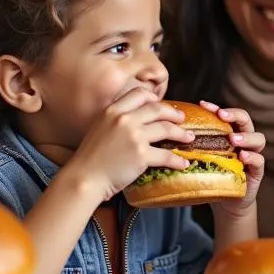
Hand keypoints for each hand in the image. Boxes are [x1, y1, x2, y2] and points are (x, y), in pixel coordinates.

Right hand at [69, 87, 193, 201]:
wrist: (84, 178)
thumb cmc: (89, 158)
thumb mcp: (99, 128)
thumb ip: (115, 121)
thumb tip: (134, 120)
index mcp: (112, 110)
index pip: (139, 94)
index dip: (154, 98)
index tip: (161, 103)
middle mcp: (124, 119)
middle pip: (157, 109)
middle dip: (173, 113)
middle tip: (182, 118)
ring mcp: (134, 136)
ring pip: (166, 129)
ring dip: (181, 134)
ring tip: (189, 137)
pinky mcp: (141, 155)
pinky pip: (166, 155)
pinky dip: (177, 160)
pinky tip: (184, 163)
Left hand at [199, 101, 265, 218]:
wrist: (225, 202)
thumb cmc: (212, 176)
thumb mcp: (201, 158)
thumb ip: (194, 145)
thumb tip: (166, 134)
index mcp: (230, 134)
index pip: (227, 115)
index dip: (216, 108)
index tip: (203, 104)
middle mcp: (243, 141)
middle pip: (246, 120)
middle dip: (235, 115)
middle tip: (222, 116)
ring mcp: (252, 155)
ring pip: (258, 139)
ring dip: (245, 136)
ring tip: (233, 139)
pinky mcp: (256, 172)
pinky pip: (259, 161)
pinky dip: (252, 157)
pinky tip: (242, 156)